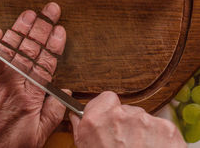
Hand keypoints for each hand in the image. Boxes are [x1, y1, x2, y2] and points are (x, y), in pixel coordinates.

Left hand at [0, 2, 69, 147]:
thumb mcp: (37, 137)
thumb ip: (53, 113)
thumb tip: (64, 92)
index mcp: (29, 97)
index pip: (45, 63)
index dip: (53, 44)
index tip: (59, 29)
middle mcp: (11, 84)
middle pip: (29, 50)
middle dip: (41, 27)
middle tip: (49, 10)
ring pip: (7, 49)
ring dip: (19, 29)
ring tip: (28, 14)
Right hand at [69, 91, 185, 147]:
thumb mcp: (85, 147)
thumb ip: (82, 127)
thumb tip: (77, 117)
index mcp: (97, 120)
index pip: (106, 98)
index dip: (109, 109)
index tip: (111, 119)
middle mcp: (120, 116)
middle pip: (126, 110)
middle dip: (127, 123)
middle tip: (126, 142)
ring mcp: (144, 121)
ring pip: (144, 119)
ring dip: (143, 131)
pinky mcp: (166, 129)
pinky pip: (161, 128)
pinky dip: (159, 138)